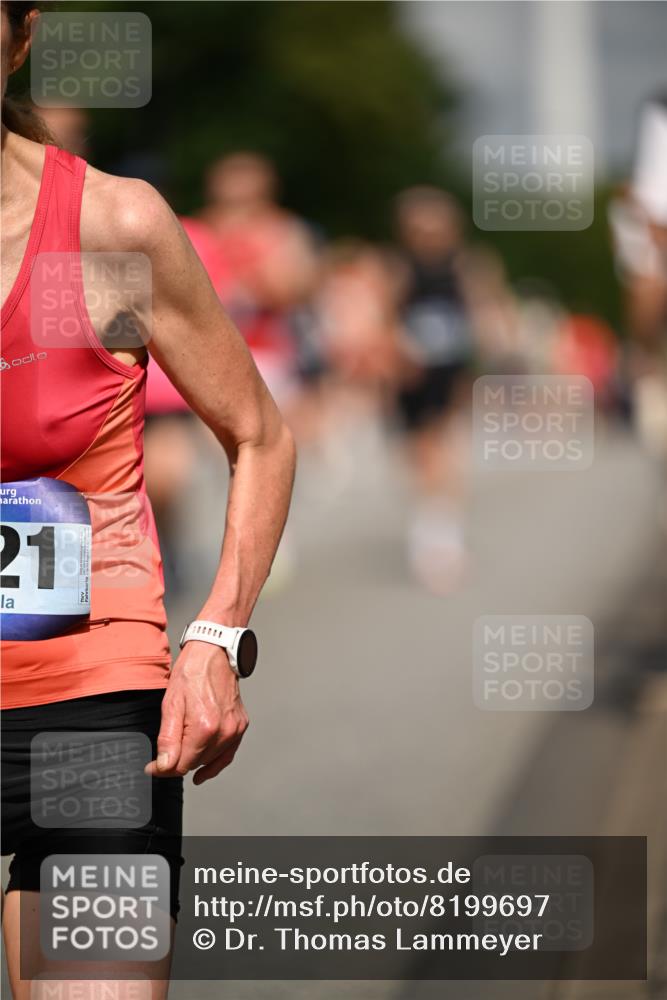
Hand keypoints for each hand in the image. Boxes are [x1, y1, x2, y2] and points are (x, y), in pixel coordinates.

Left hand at [144, 640, 248, 784]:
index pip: (181, 765)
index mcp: (205, 727)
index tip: (152, 767)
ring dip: (194, 760)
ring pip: (210, 761)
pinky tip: (203, 771)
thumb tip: (163, 766)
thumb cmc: (192, 672)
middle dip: (177, 763)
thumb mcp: (171, 704)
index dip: (163, 768)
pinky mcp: (240, 727)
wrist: (214, 653)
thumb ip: (168, 739)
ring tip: (180, 752)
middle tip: (162, 756)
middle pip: (195, 764)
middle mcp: (224, 732)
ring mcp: (235, 730)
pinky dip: (214, 764)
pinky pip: (227, 754)